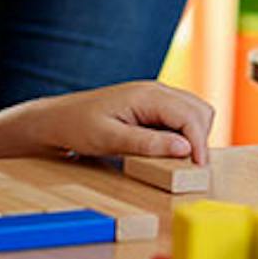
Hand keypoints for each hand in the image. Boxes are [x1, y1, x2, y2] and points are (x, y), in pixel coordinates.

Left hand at [6, 81, 213, 165]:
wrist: (57, 119)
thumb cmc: (77, 126)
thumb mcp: (110, 139)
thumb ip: (148, 143)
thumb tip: (184, 148)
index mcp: (147, 95)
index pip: (189, 115)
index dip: (200, 143)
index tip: (200, 168)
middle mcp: (155, 90)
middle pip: (199, 110)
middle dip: (200, 138)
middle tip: (191, 166)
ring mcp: (155, 96)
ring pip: (194, 111)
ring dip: (195, 134)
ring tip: (181, 159)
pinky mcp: (152, 106)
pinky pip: (181, 116)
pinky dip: (185, 132)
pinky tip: (170, 149)